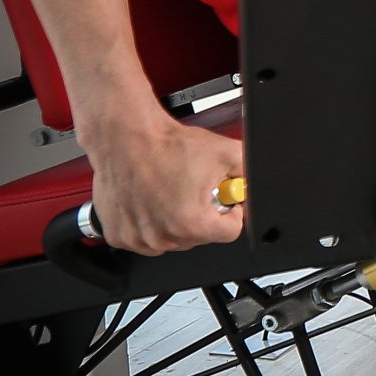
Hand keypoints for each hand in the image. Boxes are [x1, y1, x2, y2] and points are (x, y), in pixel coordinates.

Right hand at [81, 116, 246, 254]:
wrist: (125, 136)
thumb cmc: (165, 144)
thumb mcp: (226, 153)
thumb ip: (250, 174)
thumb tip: (257, 186)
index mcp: (192, 223)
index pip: (230, 232)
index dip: (231, 211)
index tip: (223, 199)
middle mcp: (163, 236)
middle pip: (201, 236)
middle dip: (203, 214)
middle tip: (193, 189)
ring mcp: (138, 238)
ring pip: (172, 239)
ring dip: (175, 221)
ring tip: (170, 192)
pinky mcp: (118, 234)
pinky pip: (143, 238)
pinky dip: (149, 224)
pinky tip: (150, 200)